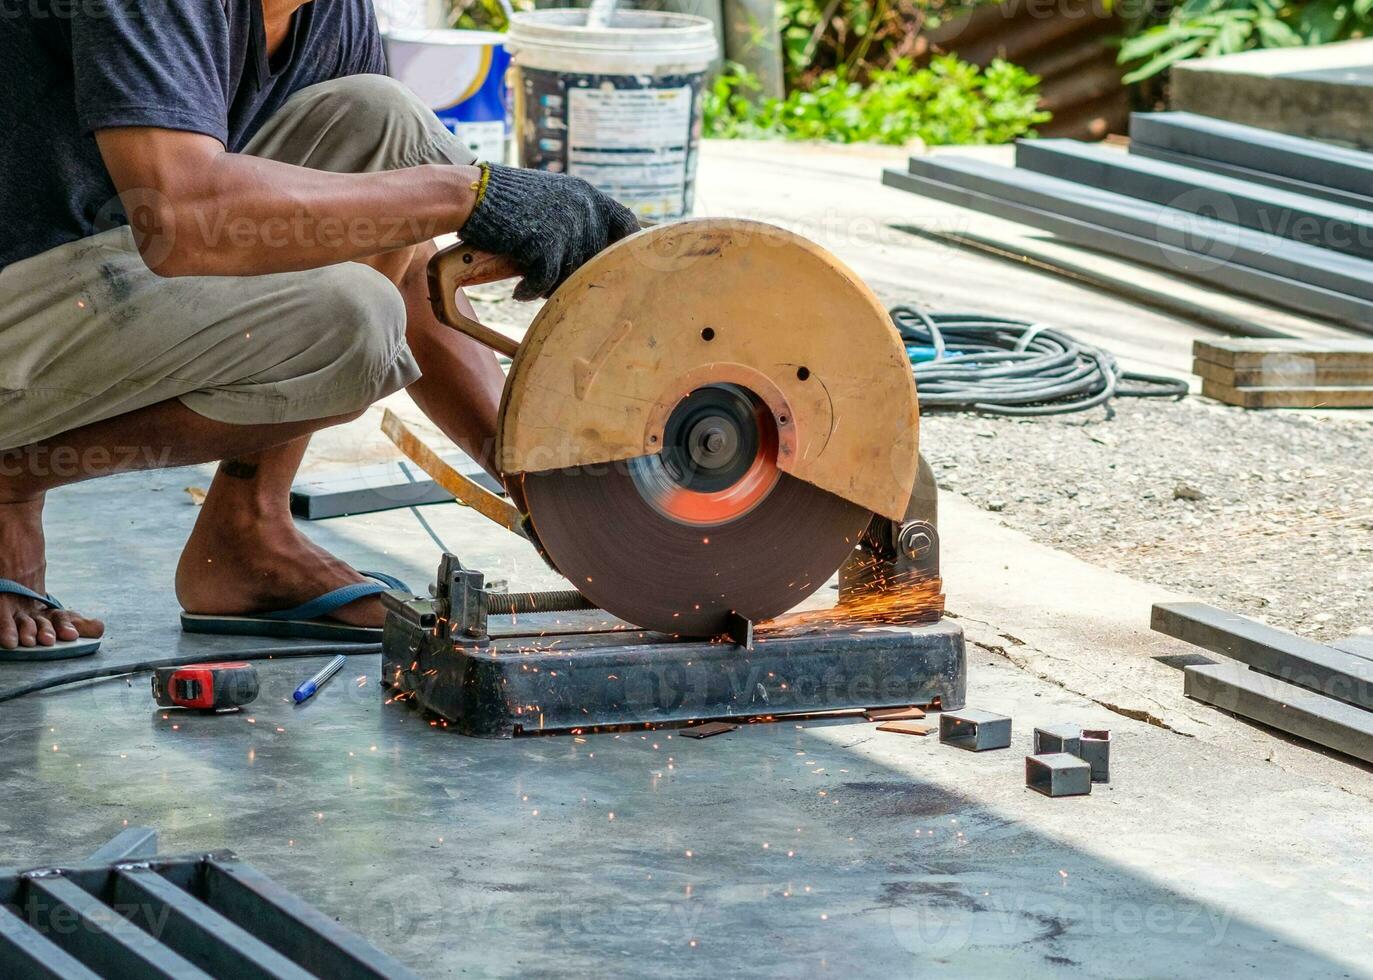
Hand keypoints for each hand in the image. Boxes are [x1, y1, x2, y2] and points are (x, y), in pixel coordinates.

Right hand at [457, 164, 640, 300]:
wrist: (474, 195)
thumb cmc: (508, 202)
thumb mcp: (552, 197)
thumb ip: (577, 217)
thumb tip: (598, 254)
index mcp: (587, 194)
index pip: (625, 222)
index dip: (627, 246)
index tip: (621, 265)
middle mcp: (584, 208)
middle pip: (595, 259)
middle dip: (573, 275)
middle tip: (550, 281)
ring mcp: (567, 225)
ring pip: (571, 274)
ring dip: (550, 285)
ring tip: (530, 283)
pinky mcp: (546, 243)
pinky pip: (546, 281)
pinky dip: (530, 290)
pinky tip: (519, 293)